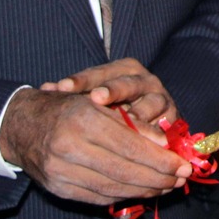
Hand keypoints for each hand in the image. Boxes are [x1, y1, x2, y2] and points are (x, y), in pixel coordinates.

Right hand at [0, 87, 191, 204]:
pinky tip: (142, 191)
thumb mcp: (99, 101)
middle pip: (123, 170)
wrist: (22, 124)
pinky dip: (123, 195)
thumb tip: (164, 143)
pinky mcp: (58, 189)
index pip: (130, 145)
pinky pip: (98, 196)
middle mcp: (69, 147)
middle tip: (182, 179)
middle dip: (158, 178)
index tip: (183, 164)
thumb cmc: (68, 105)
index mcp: (82, 118)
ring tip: (167, 186)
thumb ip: (132, 122)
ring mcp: (61, 171)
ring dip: (145, 190)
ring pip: (112, 188)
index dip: (160, 159)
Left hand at [38, 58, 177, 129]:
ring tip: (125, 122)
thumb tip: (44, 87)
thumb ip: (75, 92)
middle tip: (95, 99)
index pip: (101, 72)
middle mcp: (145, 81)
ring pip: (150, 104)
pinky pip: (164, 130)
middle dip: (112, 90)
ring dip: (137, 115)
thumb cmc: (115, 107)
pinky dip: (154, 139)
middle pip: (129, 83)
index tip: (63, 87)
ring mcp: (162, 100)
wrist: (151, 119)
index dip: (83, 80)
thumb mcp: (96, 96)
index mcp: (125, 69)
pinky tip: (143, 149)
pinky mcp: (174, 120)